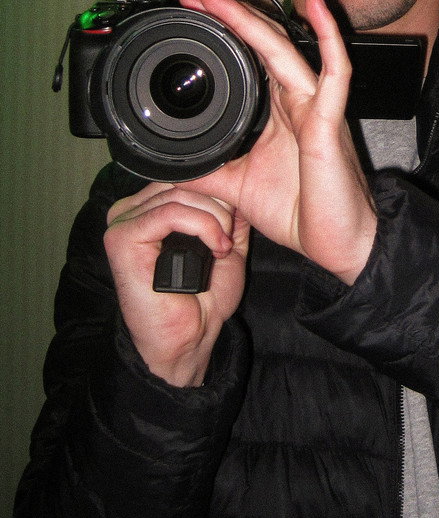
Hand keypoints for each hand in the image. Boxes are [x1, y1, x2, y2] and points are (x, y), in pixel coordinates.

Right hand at [104, 182, 249, 386]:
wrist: (188, 340)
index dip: (218, 193)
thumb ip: (229, 214)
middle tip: (228, 238)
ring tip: (222, 248)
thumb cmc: (201, 299)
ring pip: (180, 195)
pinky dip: (201, 227)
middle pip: (183, 182)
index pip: (187, 177)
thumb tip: (238, 184)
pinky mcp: (121, 237)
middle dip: (218, 206)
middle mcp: (131, 210)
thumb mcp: (225, 244)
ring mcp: (122, 222)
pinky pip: (169, 213)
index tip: (234, 223)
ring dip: (213, 220)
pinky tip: (215, 248)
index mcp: (150, 208)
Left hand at [177, 0, 376, 283]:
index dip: (224, 32)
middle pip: (263, 45)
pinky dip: (330, 39)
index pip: (249, 59)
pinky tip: (318, 9)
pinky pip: (335, 75)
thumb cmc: (302, 214)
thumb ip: (208, 169)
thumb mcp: (236, 187)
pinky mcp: (329, 124)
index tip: (193, 11)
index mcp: (277, 114)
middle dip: (230, 15)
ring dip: (254, 21)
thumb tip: (172, 162)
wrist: (339, 246)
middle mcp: (297, 103)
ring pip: (286, 52)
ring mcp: (315, 109)